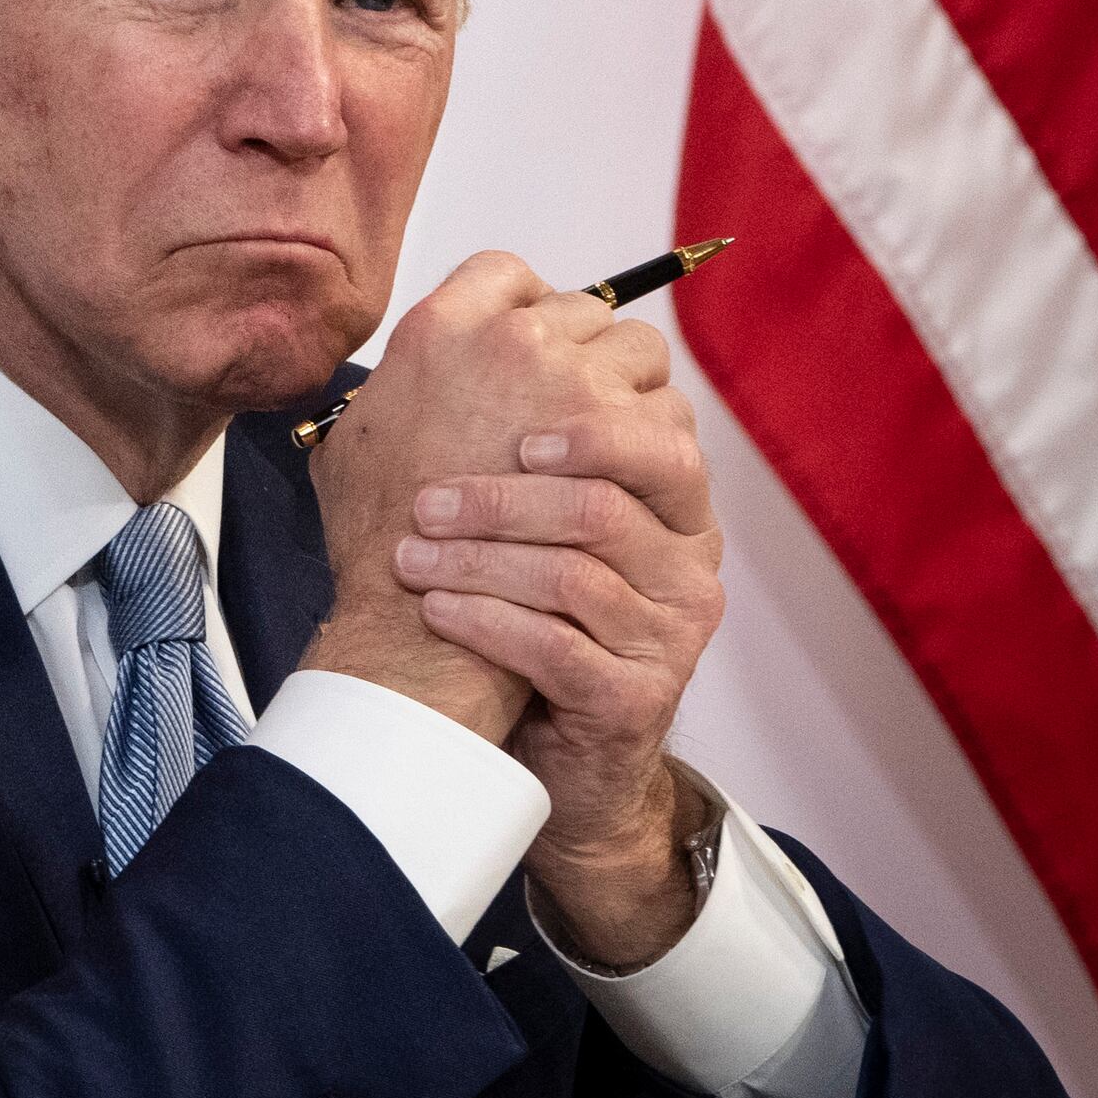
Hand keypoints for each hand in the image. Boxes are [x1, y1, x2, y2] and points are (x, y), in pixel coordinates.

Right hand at [300, 252, 617, 743]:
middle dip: (585, 352)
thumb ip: (392, 387)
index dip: (523, 305)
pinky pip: (667, 414)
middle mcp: (512, 340)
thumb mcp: (349, 437)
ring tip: (611, 444)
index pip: (504, 274)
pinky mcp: (624, 438)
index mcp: (438, 330)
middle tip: (577, 404)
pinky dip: (656, 442)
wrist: (419, 612)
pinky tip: (631, 482)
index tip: (529, 346)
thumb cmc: (376, 536)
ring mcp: (576, 384)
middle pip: (584, 308)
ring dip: (631, 389)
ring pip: (640, 352)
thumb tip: (414, 374)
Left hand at [401, 362, 725, 968]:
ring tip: (409, 560)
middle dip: (504, 498)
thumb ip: (522, 451)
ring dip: (477, 561)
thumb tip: (446, 353)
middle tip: (427, 502)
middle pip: (607, 505)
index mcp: (673, 508)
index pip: (662, 437)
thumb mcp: (535, 528)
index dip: (588, 425)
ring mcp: (669, 635)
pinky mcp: (637, 697)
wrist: (546, 743)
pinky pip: (558, 648)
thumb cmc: (530, 612)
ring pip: (574, 575)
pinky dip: (485, 622)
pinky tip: (433, 608)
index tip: (507, 432)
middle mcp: (688, 566)